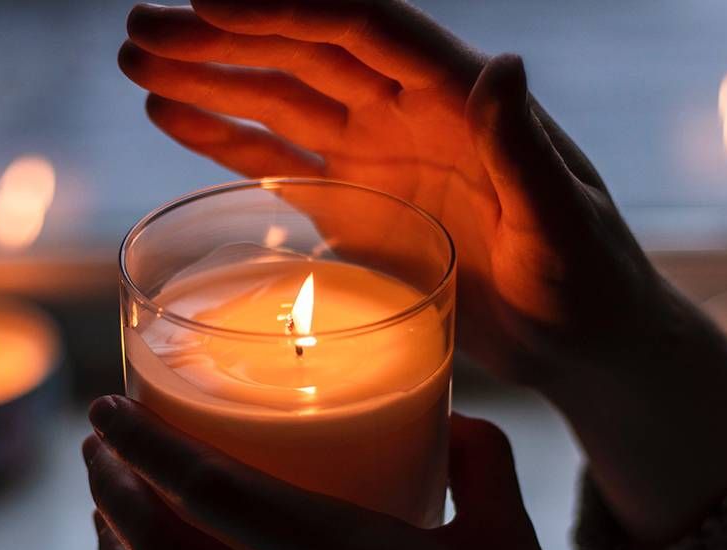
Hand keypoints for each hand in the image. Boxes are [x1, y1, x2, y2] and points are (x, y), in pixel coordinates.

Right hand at [120, 0, 726, 545]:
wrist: (579, 340)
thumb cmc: (590, 280)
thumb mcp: (561, 220)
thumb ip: (524, 147)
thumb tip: (504, 64)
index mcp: (457, 97)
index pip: (361, 28)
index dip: (285, 10)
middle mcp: (407, 112)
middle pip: (300, 54)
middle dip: (219, 38)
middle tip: (140, 28)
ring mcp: (374, 156)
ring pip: (276, 100)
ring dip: (206, 78)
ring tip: (136, 59)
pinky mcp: (354, 205)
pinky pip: (277, 160)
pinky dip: (223, 137)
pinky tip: (171, 115)